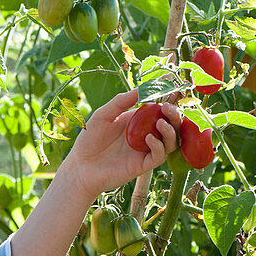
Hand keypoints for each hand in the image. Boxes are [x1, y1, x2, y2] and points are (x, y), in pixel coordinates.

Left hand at [63, 88, 180, 203]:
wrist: (80, 167)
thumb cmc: (88, 140)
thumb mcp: (103, 115)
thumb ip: (121, 101)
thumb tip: (141, 88)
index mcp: (137, 121)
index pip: (159, 110)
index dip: (169, 100)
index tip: (174, 88)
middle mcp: (144, 135)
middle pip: (170, 125)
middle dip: (174, 115)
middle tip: (168, 108)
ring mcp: (144, 151)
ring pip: (170, 142)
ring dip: (170, 131)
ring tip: (160, 123)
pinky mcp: (142, 166)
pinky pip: (158, 156)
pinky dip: (158, 146)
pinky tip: (148, 138)